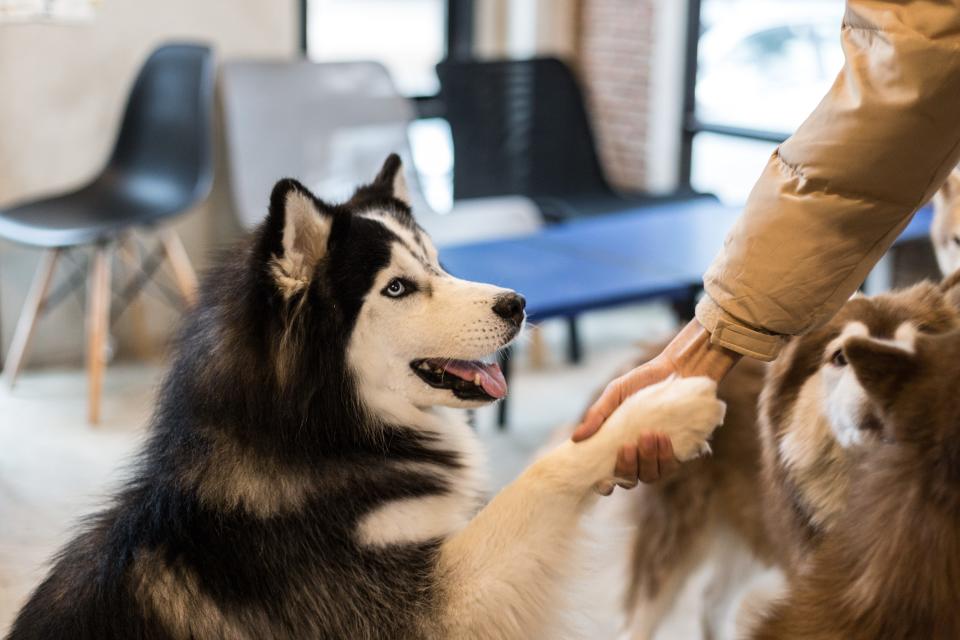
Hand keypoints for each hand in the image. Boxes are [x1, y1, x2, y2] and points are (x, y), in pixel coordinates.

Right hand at [573, 319, 740, 491]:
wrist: (675, 370)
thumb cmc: (640, 383)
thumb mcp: (614, 394)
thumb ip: (597, 415)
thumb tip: (576, 438)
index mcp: (616, 448)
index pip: (607, 478)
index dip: (604, 486)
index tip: (604, 482)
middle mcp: (636, 458)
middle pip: (629, 481)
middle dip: (627, 467)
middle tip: (627, 445)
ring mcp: (657, 458)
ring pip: (650, 476)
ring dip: (648, 460)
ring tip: (648, 435)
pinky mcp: (677, 453)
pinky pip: (670, 466)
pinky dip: (665, 455)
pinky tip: (663, 438)